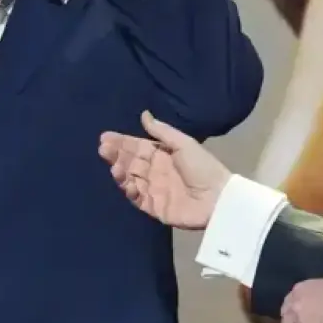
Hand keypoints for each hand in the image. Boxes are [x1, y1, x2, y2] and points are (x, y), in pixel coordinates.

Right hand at [98, 111, 230, 228]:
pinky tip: (127, 183)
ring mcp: (154, 190)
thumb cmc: (203, 167)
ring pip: (130, 180)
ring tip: (114, 167)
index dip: (121, 142)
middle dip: (116, 155)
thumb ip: (162, 132)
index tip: (105, 137)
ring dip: (120, 172)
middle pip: (130, 162)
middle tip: (103, 149)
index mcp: (162, 155)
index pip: (137, 147)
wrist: (218, 198)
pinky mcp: (155, 207)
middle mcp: (155, 171)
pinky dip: (130, 191)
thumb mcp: (184, 144)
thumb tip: (144, 115)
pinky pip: (137, 199)